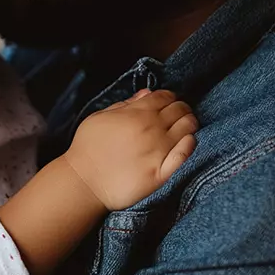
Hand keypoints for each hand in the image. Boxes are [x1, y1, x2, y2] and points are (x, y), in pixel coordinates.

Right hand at [62, 89, 196, 210]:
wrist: (84, 181)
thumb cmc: (87, 147)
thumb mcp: (100, 116)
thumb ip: (125, 104)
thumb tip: (147, 93)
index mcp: (136, 113)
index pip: (164, 97)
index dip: (170, 96)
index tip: (170, 101)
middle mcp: (151, 129)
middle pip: (178, 110)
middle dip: (181, 107)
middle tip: (181, 112)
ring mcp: (158, 151)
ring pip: (186, 128)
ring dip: (189, 122)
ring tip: (187, 124)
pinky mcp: (162, 172)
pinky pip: (184, 154)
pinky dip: (190, 143)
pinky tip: (189, 140)